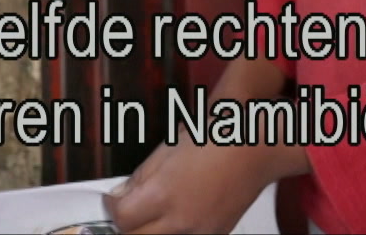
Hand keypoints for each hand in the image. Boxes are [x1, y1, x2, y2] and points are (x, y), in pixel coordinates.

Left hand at [106, 139, 306, 234]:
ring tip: (150, 215)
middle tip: (127, 212)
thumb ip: (140, 178)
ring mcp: (200, 231)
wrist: (254, 148)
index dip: (111, 207)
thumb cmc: (213, 140)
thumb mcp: (165, 150)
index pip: (121, 217)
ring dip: (149, 231)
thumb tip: (121, 195)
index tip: (113, 200)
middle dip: (127, 225)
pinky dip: (174, 232)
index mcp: (163, 194)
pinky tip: (176, 216)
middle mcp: (180, 219)